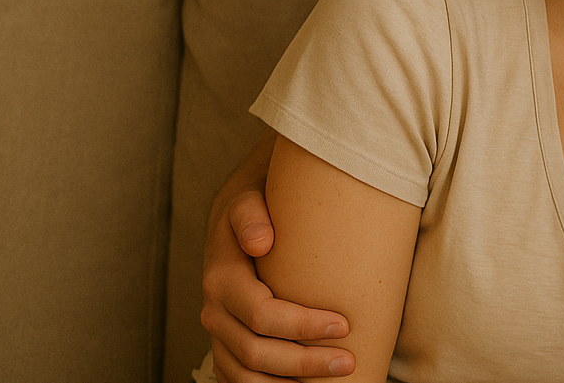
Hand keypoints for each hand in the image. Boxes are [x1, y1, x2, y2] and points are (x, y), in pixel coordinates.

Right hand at [201, 139, 355, 380]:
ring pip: (245, 375)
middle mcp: (215, 310)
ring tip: (333, 379)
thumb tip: (261, 241)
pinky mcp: (227, 343)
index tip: (344, 325)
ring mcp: (219, 331)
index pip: (262, 315)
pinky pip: (239, 379)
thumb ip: (251, 215)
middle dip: (304, 362)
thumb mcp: (250, 198)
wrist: (241, 214)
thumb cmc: (258, 205)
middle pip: (256, 353)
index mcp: (222, 278)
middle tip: (349, 361)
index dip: (302, 326)